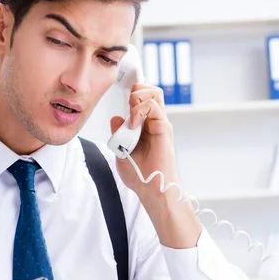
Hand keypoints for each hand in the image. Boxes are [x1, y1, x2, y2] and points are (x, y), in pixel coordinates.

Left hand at [110, 83, 177, 201]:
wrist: (151, 190)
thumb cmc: (139, 175)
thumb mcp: (121, 152)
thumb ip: (118, 135)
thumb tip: (115, 118)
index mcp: (145, 126)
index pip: (143, 99)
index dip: (133, 92)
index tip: (120, 93)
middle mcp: (155, 122)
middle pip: (150, 90)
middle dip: (136, 89)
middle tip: (126, 105)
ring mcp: (160, 124)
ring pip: (154, 93)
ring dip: (137, 98)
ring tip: (130, 116)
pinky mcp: (163, 129)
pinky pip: (153, 107)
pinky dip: (140, 110)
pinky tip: (132, 125)